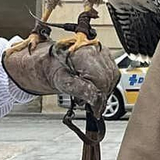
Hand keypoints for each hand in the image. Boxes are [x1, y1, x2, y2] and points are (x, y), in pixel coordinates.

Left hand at [2, 36, 118, 105]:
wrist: (46, 60)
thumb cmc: (50, 68)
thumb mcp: (61, 82)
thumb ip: (79, 89)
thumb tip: (95, 98)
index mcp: (83, 54)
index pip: (101, 80)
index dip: (100, 98)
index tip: (96, 110)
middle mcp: (93, 49)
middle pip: (109, 78)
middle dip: (102, 95)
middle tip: (93, 106)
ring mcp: (99, 50)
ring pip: (113, 75)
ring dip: (105, 89)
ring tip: (91, 96)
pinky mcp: (103, 54)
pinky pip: (112, 71)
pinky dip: (106, 82)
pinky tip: (95, 88)